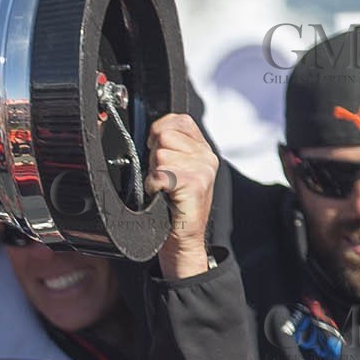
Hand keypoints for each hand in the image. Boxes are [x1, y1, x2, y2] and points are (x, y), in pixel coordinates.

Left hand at [145, 113, 216, 279]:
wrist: (183, 239)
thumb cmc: (174, 207)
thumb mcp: (175, 171)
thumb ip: (170, 148)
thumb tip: (153, 132)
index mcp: (202, 149)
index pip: (178, 120)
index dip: (159, 131)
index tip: (155, 151)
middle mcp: (206, 156)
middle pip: (164, 135)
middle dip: (154, 156)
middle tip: (161, 177)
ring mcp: (203, 169)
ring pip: (160, 154)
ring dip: (153, 172)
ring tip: (163, 188)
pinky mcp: (195, 183)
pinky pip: (161, 173)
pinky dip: (153, 185)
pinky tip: (162, 195)